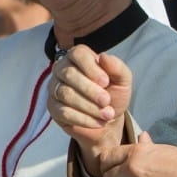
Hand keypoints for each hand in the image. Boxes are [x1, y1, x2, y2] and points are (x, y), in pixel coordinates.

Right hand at [48, 45, 132, 176]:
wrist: (108, 120)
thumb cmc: (113, 94)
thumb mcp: (122, 80)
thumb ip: (117, 67)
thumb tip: (103, 57)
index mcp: (79, 57)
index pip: (77, 54)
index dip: (91, 68)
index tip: (106, 82)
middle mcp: (63, 69)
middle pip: (69, 74)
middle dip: (90, 90)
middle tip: (106, 101)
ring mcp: (55, 88)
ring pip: (66, 94)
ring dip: (89, 106)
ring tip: (107, 114)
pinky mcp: (53, 107)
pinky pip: (64, 112)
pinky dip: (84, 119)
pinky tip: (97, 122)